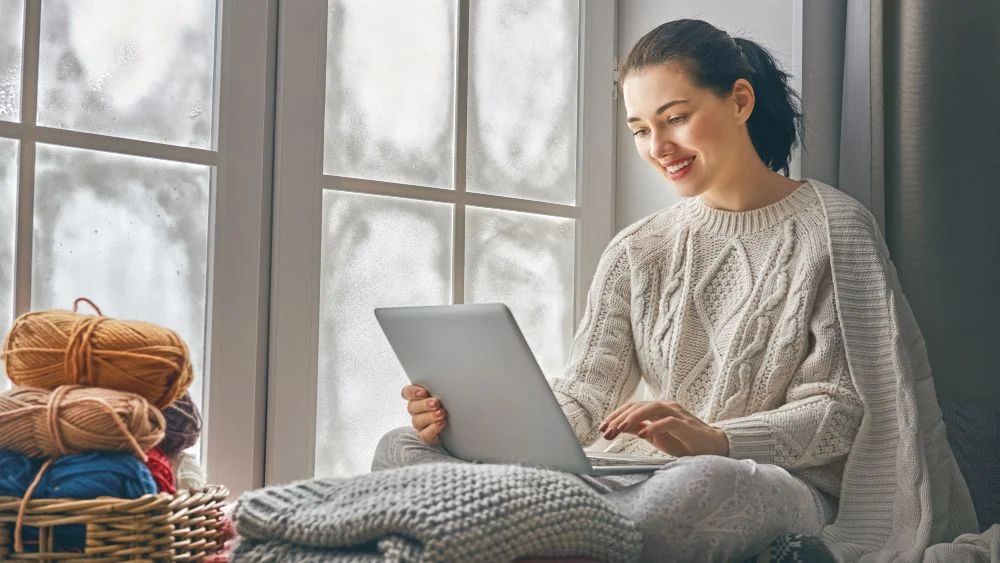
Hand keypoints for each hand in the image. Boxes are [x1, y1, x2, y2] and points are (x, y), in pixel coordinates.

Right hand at [402, 385, 447, 443]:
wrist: (456, 426)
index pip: (407, 392)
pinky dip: (433, 429)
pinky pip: (425, 434)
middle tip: (436, 403)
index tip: (423, 392)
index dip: (412, 392)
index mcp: (417, 398)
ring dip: (430, 416)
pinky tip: (441, 423)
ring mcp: (420, 424)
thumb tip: (450, 383)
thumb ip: (440, 388)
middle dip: (424, 404)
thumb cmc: (450, 405)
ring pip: (417, 421)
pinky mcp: (426, 436)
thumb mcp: (445, 394)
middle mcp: (416, 411)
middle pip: (412, 406)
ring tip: (441, 413)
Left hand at [598, 401, 729, 456]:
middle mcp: (666, 407)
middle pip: (638, 406)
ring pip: (651, 408)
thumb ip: (641, 429)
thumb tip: (619, 428)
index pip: (632, 407)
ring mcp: (677, 414)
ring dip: (633, 418)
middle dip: (619, 418)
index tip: (602, 428)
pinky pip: (668, 422)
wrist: (713, 447)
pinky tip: (643, 434)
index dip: (615, 416)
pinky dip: (654, 427)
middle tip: (606, 431)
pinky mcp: (686, 424)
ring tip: (620, 429)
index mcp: (657, 410)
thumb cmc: (685, 441)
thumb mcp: (657, 437)